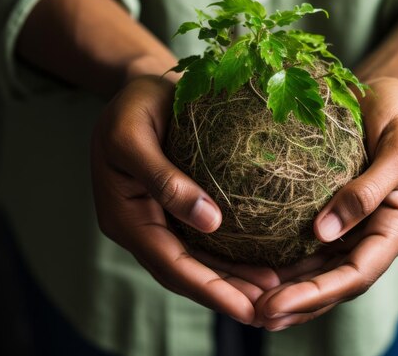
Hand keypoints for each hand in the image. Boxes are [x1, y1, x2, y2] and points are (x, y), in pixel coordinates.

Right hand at [90, 75, 278, 323]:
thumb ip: (164, 179)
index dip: (209, 289)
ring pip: (197, 259)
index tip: (247, 308)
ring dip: (232, 280)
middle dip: (226, 294)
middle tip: (269, 310)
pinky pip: (204, 238)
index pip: (170, 264)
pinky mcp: (175, 207)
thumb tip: (210, 223)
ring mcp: (158, 218)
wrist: (136, 87)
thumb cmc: (131, 105)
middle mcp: (141, 225)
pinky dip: (231, 253)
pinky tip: (261, 259)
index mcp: (124, 216)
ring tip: (273, 292)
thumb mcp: (134, 136)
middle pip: (186, 271)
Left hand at [253, 77, 397, 329]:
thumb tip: (323, 233)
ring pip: (321, 268)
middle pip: (335, 281)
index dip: (316, 294)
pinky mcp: (337, 211)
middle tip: (256, 315)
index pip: (356, 274)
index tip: (275, 304)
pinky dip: (288, 258)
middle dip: (298, 303)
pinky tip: (260, 265)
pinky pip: (312, 242)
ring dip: (290, 288)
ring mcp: (355, 226)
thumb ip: (367, 192)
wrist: (395, 97)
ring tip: (251, 302)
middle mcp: (374, 234)